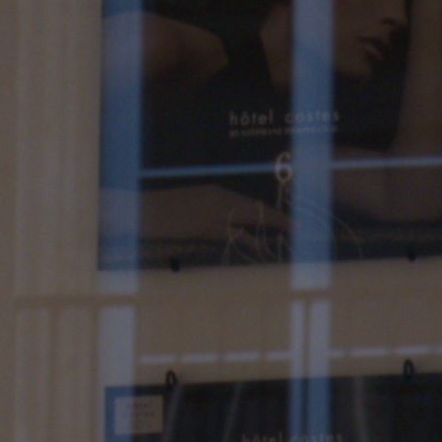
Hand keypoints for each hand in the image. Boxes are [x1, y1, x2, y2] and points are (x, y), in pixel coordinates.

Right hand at [132, 184, 289, 260]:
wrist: (141, 211)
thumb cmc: (162, 212)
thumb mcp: (189, 208)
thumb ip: (209, 214)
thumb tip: (226, 228)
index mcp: (215, 191)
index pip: (249, 202)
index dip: (268, 212)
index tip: (285, 219)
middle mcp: (219, 198)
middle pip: (257, 209)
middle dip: (279, 219)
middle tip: (300, 226)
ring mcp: (214, 212)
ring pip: (252, 220)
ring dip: (274, 228)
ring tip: (292, 235)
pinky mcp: (207, 227)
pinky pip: (237, 236)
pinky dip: (255, 243)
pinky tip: (268, 250)